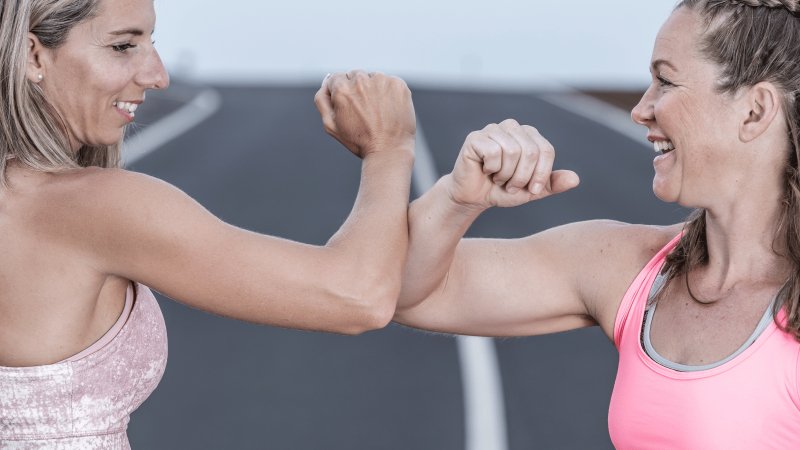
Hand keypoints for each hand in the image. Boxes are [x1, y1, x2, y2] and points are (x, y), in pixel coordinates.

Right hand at [315, 70, 415, 158]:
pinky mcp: (398, 84)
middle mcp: (361, 80)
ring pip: (372, 78)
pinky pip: (389, 82)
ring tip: (377, 112)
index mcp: (342, 88)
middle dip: (356, 89)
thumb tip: (325, 81)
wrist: (389, 150)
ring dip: (373, 89)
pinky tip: (388, 109)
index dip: (341, 94)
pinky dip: (389, 93)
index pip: (336, 78)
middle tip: (364, 111)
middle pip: (354, 76)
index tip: (349, 106)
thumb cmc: (359, 141)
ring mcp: (381, 80)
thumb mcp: (330, 125)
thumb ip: (322, 100)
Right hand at [447, 119, 578, 209]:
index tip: (533, 191)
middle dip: (522, 177)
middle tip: (511, 186)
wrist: (474, 197)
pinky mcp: (475, 137)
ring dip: (506, 175)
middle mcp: (512, 127)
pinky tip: (485, 170)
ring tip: (498, 178)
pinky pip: (493, 152)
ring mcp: (493, 129)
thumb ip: (553, 184)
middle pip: (531, 151)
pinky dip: (492, 169)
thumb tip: (575, 179)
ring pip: (512, 151)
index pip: (546, 150)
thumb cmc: (503, 190)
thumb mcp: (532, 190)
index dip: (541, 174)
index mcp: (529, 135)